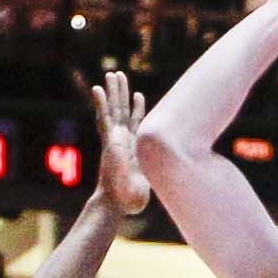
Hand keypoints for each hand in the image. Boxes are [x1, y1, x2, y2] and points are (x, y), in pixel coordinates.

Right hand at [86, 69, 150, 216]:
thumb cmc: (132, 199)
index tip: (139, 95)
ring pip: (113, 110)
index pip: (135, 123)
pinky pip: (103, 119)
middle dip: (121, 92)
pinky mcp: (107, 142)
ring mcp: (114, 140)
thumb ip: (160, 173)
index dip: (137, 109)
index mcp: (133, 148)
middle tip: (118, 74)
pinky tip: (97, 89)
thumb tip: (181, 176)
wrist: (117, 204)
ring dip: (112, 91)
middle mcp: (122, 141)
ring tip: (111, 73)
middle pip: (122, 111)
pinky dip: (100, 104)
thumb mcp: (152, 181)